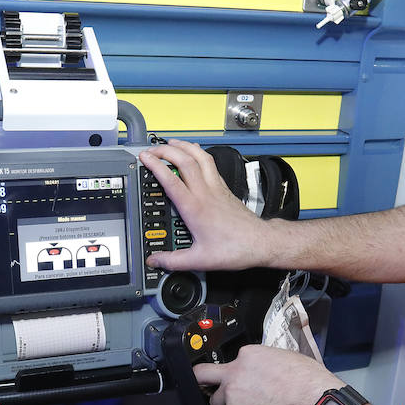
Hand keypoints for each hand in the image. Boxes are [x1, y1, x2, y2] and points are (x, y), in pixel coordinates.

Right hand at [139, 139, 275, 271]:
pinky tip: (195, 153)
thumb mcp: (199, 260)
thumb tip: (155, 261)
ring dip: (184, 146)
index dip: (155, 165)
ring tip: (171, 143)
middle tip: (152, 149)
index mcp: (195, 208)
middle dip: (166, 150)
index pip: (171, 179)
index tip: (144, 158)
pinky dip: (199, 154)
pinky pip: (210, 164)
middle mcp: (205, 193)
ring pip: (200, 157)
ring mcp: (216, 188)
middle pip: (185, 160)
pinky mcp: (224, 188)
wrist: (260, 242)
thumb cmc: (236, 248)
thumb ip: (174, 261)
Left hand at [193, 344, 339, 404]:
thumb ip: (266, 362)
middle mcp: (235, 374)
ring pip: (218, 404)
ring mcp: (233, 397)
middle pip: (203, 376)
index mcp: (248, 355)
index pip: (230, 361)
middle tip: (207, 387)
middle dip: (204, 382)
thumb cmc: (308, 382)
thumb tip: (265, 368)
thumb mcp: (287, 358)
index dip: (235, 371)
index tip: (237, 377)